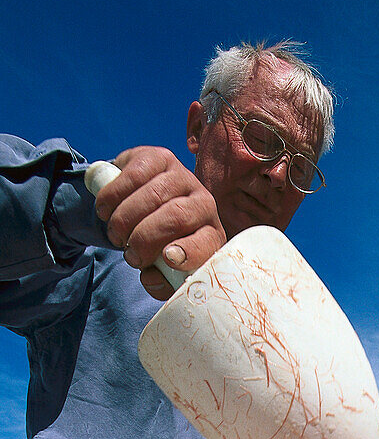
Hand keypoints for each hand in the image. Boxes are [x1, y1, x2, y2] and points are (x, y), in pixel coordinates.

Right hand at [92, 146, 225, 299]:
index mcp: (211, 234)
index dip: (188, 251)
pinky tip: (106, 211)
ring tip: (116, 235)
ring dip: (125, 220)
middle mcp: (203, 202)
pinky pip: (134, 175)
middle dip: (145, 238)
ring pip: (152, 196)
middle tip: (129, 254)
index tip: (167, 259)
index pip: (207, 242)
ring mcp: (182, 176)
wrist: (144, 204)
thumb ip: (160, 280)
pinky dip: (113, 197)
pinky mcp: (158, 157)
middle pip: (176, 217)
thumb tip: (151, 278)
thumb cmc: (158, 243)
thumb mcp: (164, 268)